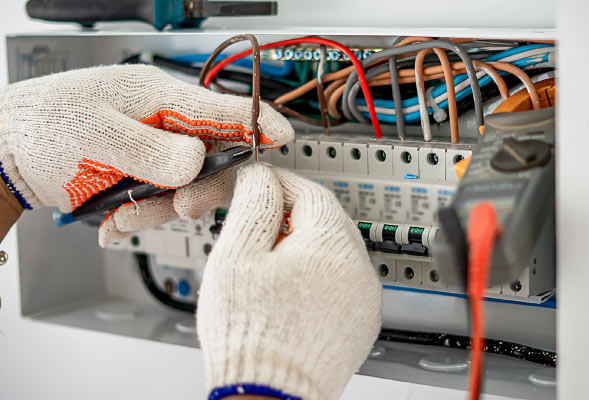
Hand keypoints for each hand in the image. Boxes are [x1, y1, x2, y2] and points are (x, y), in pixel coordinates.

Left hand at [0, 64, 292, 245]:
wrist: (6, 155)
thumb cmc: (42, 129)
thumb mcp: (95, 137)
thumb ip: (149, 150)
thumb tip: (198, 160)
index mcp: (156, 96)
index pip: (219, 107)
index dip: (255, 122)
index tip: (281, 136)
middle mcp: (164, 122)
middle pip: (215, 154)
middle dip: (201, 186)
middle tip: (182, 205)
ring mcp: (156, 150)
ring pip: (189, 184)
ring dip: (161, 209)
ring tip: (124, 218)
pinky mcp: (145, 174)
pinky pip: (163, 199)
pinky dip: (142, 216)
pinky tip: (116, 220)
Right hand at [197, 163, 381, 399]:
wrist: (270, 394)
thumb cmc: (252, 333)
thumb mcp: (239, 253)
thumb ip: (254, 204)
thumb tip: (262, 179)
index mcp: (333, 243)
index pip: (309, 192)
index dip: (279, 184)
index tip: (259, 184)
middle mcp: (359, 268)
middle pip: (325, 222)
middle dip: (290, 217)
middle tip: (256, 226)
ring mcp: (364, 299)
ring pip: (334, 254)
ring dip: (304, 249)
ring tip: (266, 268)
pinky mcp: (361, 324)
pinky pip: (340, 285)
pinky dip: (317, 279)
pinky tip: (288, 295)